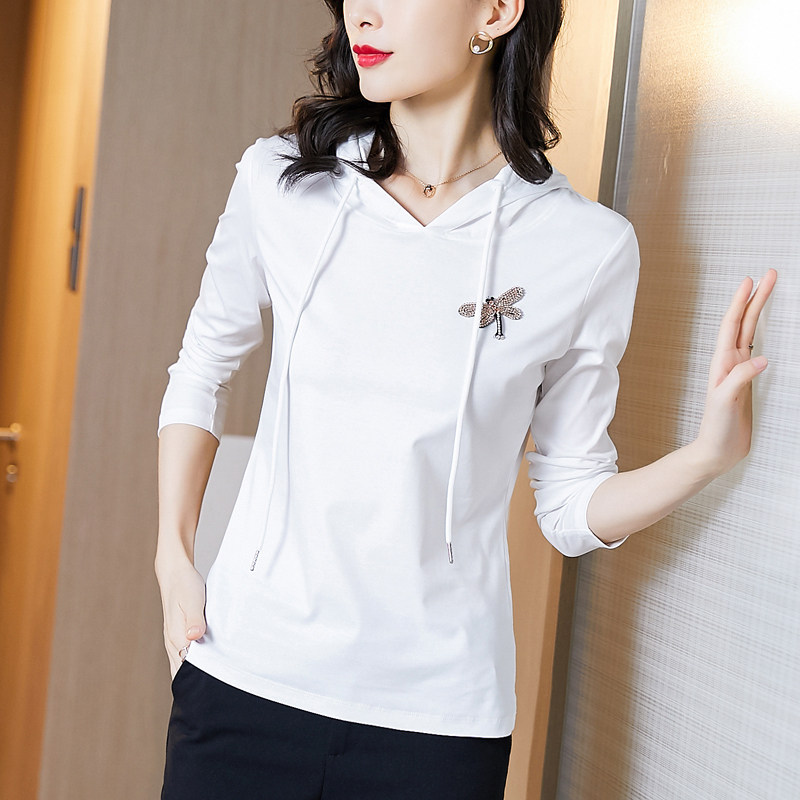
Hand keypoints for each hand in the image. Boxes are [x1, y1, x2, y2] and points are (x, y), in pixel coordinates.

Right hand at [155, 559, 206, 679]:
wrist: (175, 573)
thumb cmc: (184, 586)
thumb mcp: (193, 600)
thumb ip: (194, 620)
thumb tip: (194, 637)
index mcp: (176, 638)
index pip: (185, 670)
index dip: (197, 681)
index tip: (212, 688)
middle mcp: (173, 643)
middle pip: (182, 673)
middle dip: (196, 683)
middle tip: (216, 691)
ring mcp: (175, 640)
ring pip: (182, 666)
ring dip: (195, 674)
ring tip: (212, 684)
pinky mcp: (180, 635)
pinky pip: (185, 656)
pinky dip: (194, 663)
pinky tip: (206, 664)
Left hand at [694, 269, 777, 473]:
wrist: (716, 450)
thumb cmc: (716, 428)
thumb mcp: (725, 402)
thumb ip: (740, 379)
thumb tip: (761, 358)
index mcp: (722, 364)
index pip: (733, 326)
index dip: (741, 302)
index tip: (751, 280)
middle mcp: (729, 363)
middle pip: (744, 323)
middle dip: (755, 298)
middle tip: (769, 275)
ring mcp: (738, 371)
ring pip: (750, 333)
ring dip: (758, 312)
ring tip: (767, 292)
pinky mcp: (746, 382)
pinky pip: (756, 350)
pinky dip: (762, 335)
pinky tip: (766, 330)